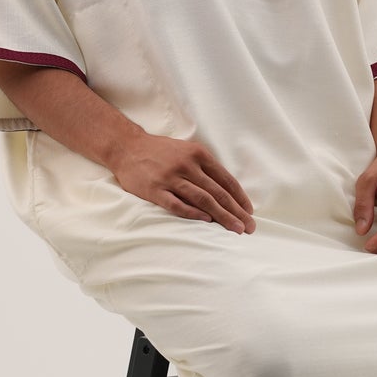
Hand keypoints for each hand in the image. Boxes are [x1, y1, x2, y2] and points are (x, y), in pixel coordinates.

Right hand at [108, 131, 255, 233]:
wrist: (127, 147)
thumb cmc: (161, 151)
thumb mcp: (187, 151)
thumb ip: (205, 168)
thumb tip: (227, 192)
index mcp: (198, 154)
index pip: (226, 180)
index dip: (240, 197)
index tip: (249, 212)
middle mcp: (187, 165)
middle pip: (218, 192)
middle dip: (236, 211)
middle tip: (249, 227)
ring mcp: (171, 178)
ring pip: (202, 200)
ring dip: (222, 216)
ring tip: (235, 229)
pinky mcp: (155, 190)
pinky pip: (177, 204)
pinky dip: (192, 213)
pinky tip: (206, 221)